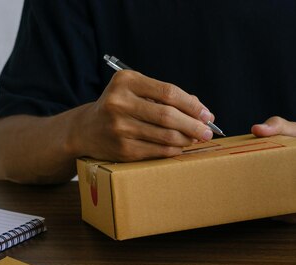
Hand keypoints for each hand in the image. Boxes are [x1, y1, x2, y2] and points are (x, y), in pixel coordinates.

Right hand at [71, 70, 215, 161]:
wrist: (87, 129)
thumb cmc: (121, 106)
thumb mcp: (136, 90)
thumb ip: (165, 96)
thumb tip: (201, 110)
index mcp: (125, 81)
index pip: (168, 92)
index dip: (192, 105)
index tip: (207, 114)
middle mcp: (119, 103)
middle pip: (168, 116)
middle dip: (194, 125)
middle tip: (208, 131)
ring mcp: (119, 128)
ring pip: (166, 136)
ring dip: (187, 139)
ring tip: (196, 139)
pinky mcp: (122, 150)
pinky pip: (158, 151)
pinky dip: (174, 149)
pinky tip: (181, 147)